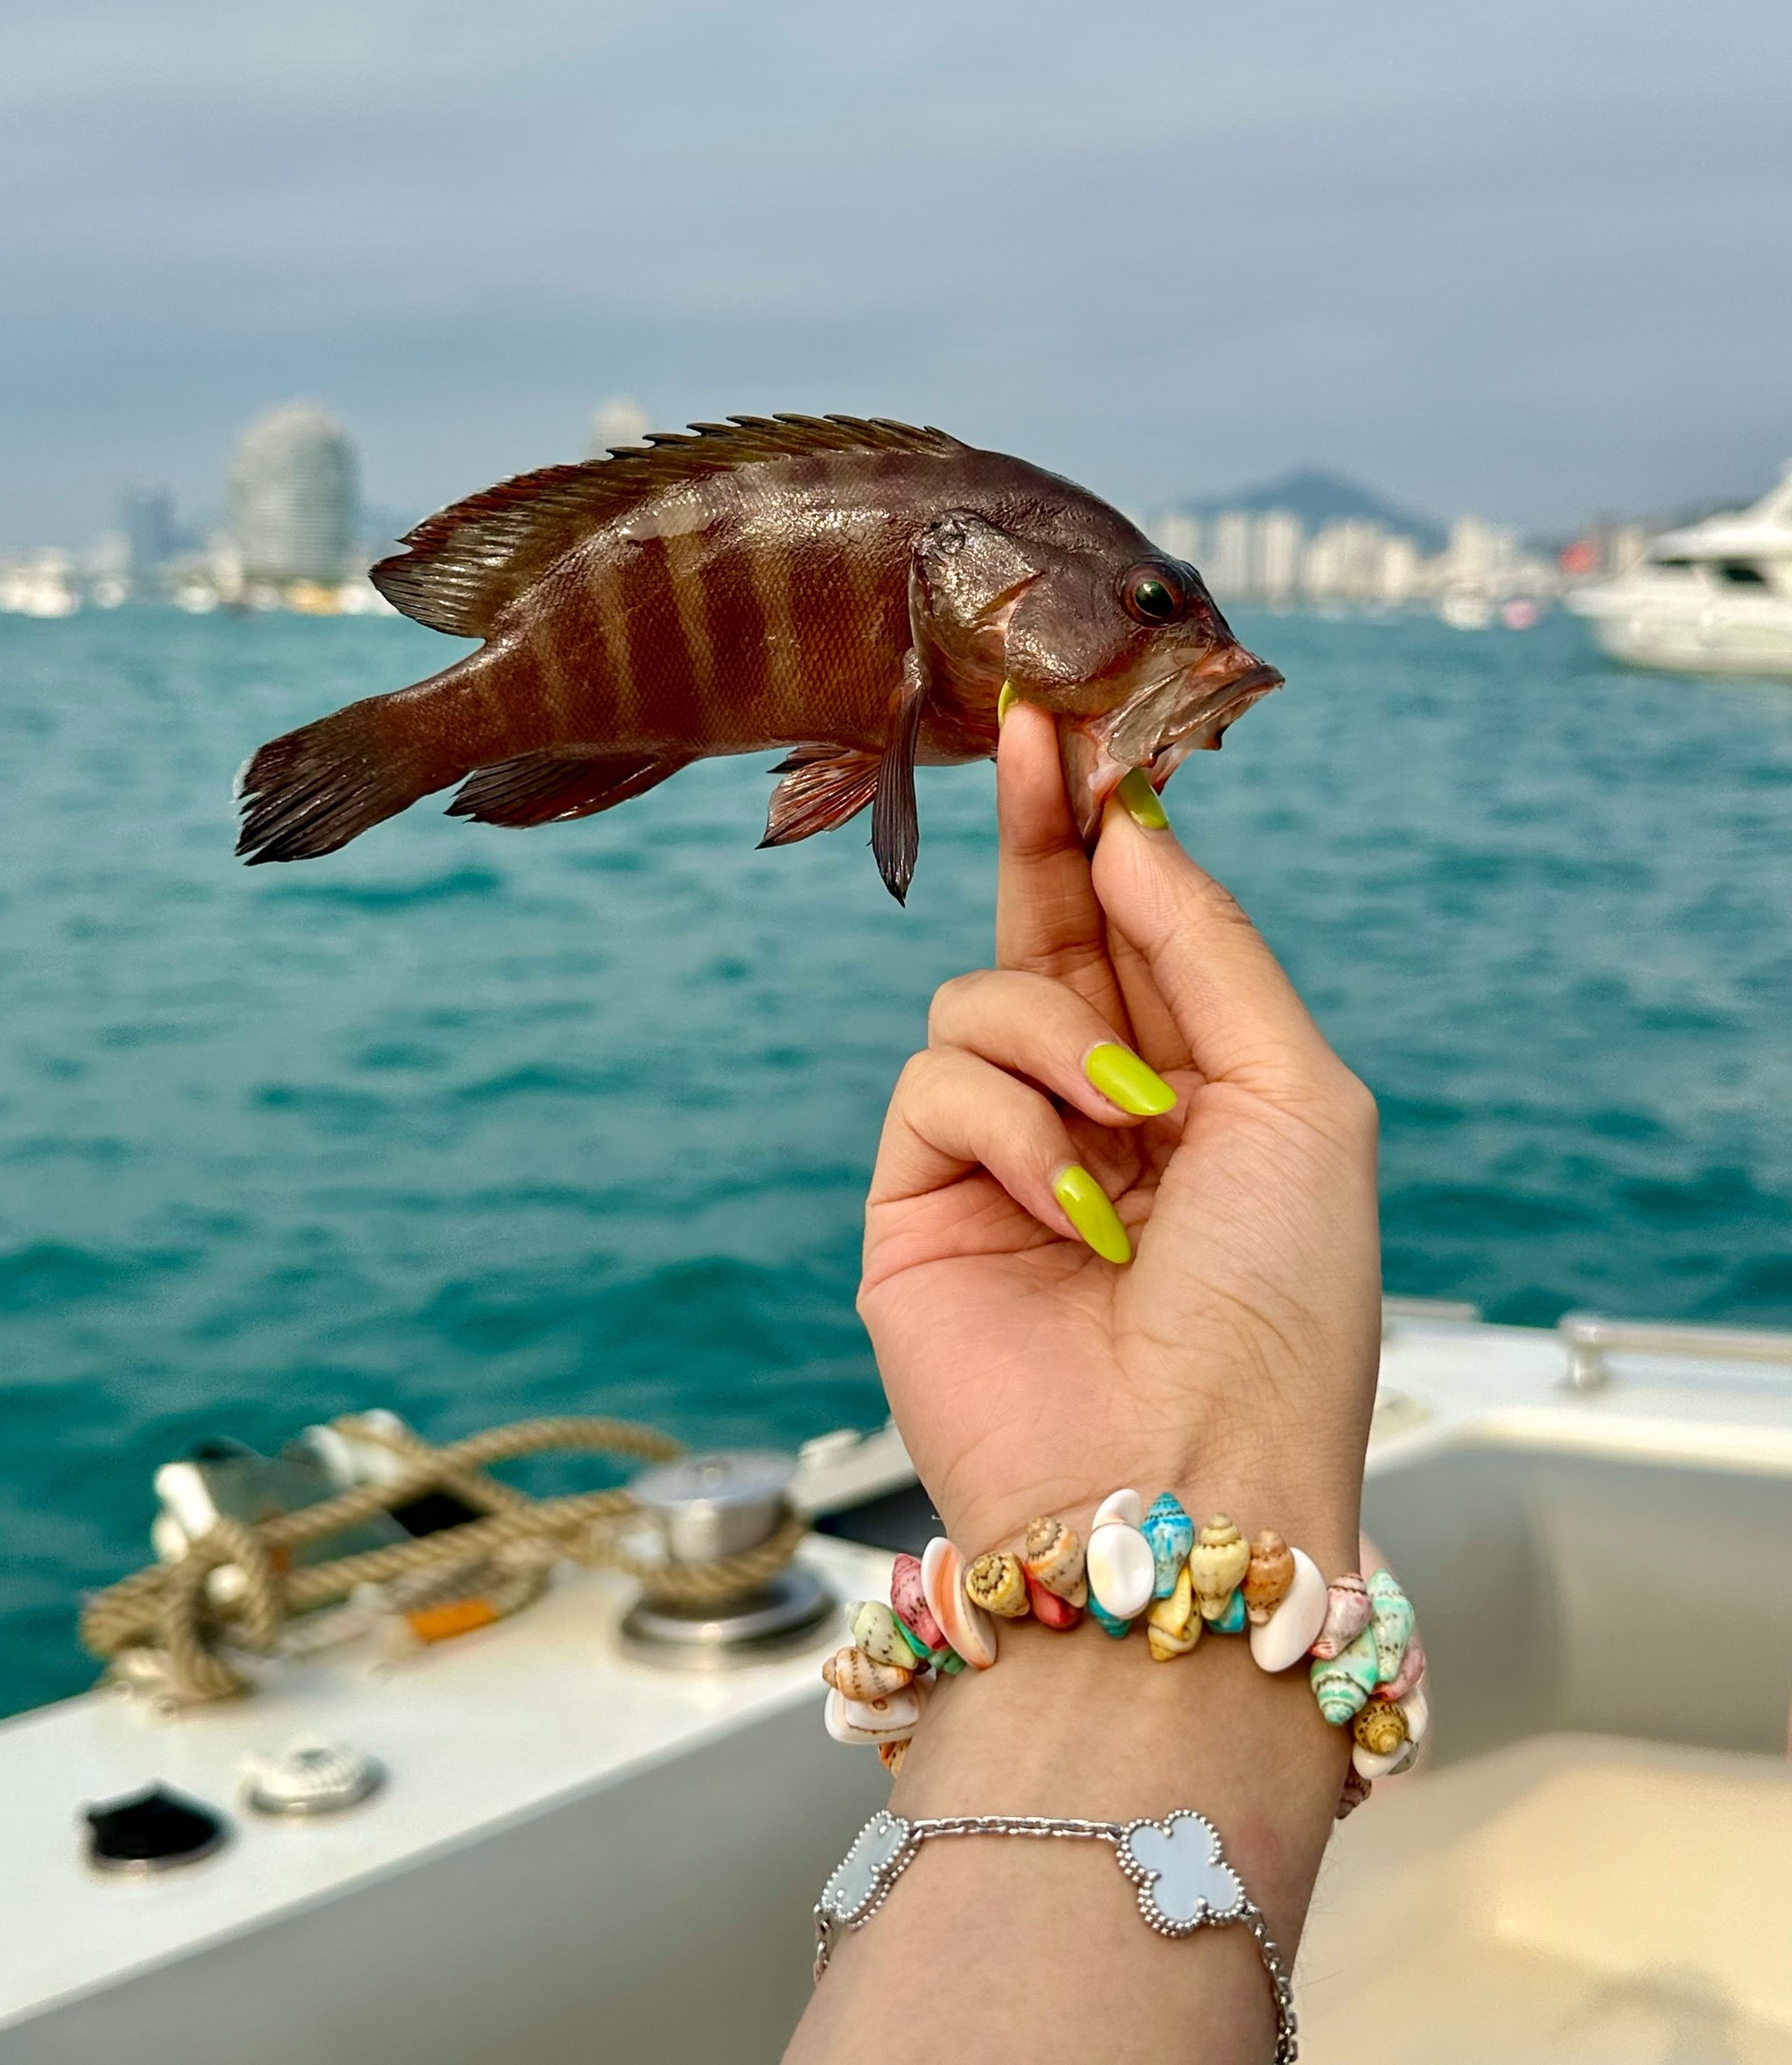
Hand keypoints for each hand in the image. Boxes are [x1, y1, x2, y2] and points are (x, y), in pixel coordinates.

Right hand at [860, 703, 1380, 1563]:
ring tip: (1123, 1128)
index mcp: (1200, 1092)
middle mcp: (1095, 1116)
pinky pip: (933, 1085)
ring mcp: (999, 1163)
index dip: (1111, 832)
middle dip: (1041, 835)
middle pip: (1045, 935)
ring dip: (1057, 1037)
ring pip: (979, 1002)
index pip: (1139, 932)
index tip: (1085, 733)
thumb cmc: (1279, 1311)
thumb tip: (1129, 830)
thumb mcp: (1300, 1099)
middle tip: (1031, 735)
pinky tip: (1071, 1211)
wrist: (1187, 1482)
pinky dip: (1008, 1128)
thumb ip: (1210, 948)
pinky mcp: (915, 1206)